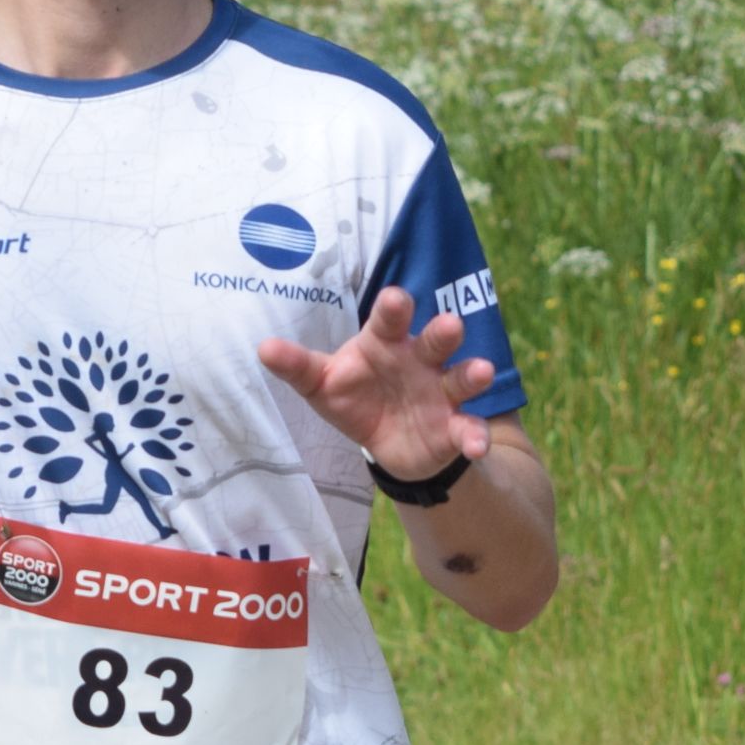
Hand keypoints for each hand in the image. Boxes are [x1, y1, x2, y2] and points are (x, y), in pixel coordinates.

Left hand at [257, 284, 496, 482]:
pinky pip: (470, 427)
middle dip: (443, 332)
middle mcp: (419, 360)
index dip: (393, 309)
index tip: (395, 298)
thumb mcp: (322, 384)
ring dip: (472, 375)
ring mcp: (441, 391)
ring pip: (460, 377)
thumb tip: (263, 349)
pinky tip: (476, 445)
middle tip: (450, 326)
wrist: (388, 441)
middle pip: (433, 340)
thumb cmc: (354, 397)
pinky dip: (475, 436)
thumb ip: (297, 367)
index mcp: (385, 343)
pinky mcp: (455, 426)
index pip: (389, 320)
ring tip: (481, 372)